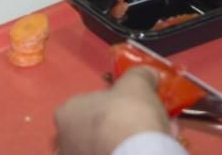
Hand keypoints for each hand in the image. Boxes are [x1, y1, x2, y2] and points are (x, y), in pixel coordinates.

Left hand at [54, 67, 172, 154]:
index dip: (114, 103)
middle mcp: (65, 139)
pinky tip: (152, 150)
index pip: (89, 103)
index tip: (133, 105)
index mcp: (67, 112)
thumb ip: (140, 76)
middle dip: (122, 125)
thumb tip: (147, 74)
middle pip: (97, 128)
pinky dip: (130, 153)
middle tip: (145, 124)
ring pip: (107, 146)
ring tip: (156, 139)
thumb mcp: (137, 85)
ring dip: (127, 142)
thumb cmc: (127, 116)